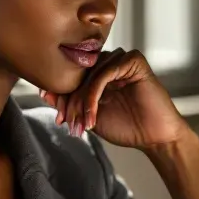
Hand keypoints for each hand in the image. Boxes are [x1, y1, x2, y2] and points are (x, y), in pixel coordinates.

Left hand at [40, 48, 188, 149]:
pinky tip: (94, 113)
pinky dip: (95, 93)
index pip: (72, 76)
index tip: (59, 118)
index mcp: (98, 74)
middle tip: (69, 123)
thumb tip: (45, 93)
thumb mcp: (89, 117)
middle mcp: (108, 63)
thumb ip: (70, 104)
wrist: (154, 137)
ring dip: (82, 100)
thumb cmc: (125, 127)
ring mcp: (121, 60)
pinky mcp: (134, 61)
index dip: (61, 96)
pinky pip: (106, 72)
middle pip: (78, 73)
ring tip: (83, 122)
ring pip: (90, 73)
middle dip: (70, 101)